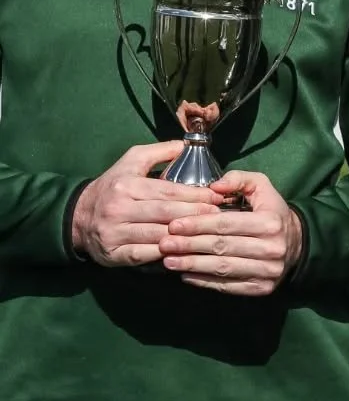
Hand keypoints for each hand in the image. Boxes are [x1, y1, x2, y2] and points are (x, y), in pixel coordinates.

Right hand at [71, 141, 222, 266]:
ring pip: (158, 235)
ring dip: (185, 236)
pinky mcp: (113, 253)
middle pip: (166, 213)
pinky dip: (165, 254)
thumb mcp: (131, 162)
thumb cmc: (113, 187)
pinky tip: (184, 251)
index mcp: (126, 185)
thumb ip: (158, 152)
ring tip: (209, 233)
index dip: (196, 195)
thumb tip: (185, 145)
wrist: (77, 216)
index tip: (217, 197)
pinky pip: (145, 255)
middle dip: (196, 214)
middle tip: (219, 215)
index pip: (169, 191)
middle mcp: (118, 209)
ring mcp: (114, 233)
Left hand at [158, 171, 303, 295]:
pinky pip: (228, 286)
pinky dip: (204, 281)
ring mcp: (268, 271)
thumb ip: (239, 179)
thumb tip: (215, 186)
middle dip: (189, 245)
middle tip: (164, 243)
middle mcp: (271, 248)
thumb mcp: (262, 187)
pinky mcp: (262, 288)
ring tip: (168, 261)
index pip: (227, 224)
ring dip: (192, 265)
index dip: (198, 224)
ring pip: (223, 268)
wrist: (296, 243)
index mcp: (270, 222)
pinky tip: (186, 275)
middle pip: (222, 247)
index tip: (174, 224)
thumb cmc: (271, 212)